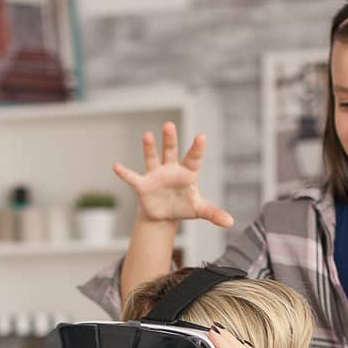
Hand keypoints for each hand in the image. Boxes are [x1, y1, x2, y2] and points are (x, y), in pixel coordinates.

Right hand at [112, 121, 234, 228]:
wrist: (165, 214)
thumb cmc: (184, 206)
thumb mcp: (199, 210)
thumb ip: (214, 213)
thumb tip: (230, 222)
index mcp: (187, 173)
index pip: (193, 158)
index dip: (197, 148)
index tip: (201, 136)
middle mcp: (171, 169)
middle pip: (171, 151)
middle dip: (170, 139)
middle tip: (169, 125)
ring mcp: (156, 175)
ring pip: (152, 158)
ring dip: (149, 148)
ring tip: (147, 135)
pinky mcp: (143, 185)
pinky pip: (132, 178)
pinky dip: (124, 173)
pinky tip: (116, 166)